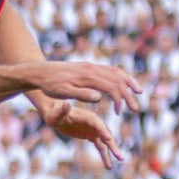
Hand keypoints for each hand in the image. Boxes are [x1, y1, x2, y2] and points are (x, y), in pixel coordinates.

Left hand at [25, 61, 142, 112]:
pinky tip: (123, 82)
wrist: (40, 72)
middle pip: (117, 80)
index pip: (111, 87)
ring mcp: (91, 66)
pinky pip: (109, 69)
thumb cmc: (51, 86)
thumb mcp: (64, 93)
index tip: (120, 112)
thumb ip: (82, 95)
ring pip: (115, 72)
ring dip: (128, 82)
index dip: (119, 100)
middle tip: (135, 109)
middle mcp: (92, 69)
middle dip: (128, 94)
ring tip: (138, 92)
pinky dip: (120, 75)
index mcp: (87, 77)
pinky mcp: (88, 67)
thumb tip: (100, 97)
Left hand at [41, 100, 122, 164]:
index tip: (110, 141)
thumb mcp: (57, 113)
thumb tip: (66, 104)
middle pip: (106, 135)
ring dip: (111, 153)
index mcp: (88, 116)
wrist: (55, 114)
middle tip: (120, 156)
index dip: (104, 132)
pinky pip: (100, 146)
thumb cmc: (55, 112)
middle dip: (113, 146)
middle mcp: (94, 123)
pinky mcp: (90, 136)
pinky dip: (104, 155)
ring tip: (112, 166)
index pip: (99, 124)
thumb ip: (63, 110)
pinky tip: (108, 166)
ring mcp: (93, 130)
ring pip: (105, 143)